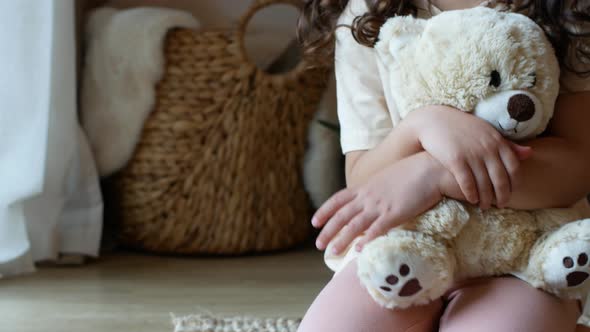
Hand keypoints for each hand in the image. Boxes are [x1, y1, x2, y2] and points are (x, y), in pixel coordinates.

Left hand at [312, 152, 445, 253]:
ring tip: (332, 252)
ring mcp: (380, 205)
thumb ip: (375, 189)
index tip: (314, 222)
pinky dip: (366, 240)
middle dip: (328, 231)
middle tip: (318, 245)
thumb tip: (370, 198)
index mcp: (365, 186)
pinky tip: (359, 250)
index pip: (338, 199)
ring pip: (355, 225)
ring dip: (342, 240)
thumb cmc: (412, 172)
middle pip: (342, 215)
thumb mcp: (386, 178)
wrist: (431, 167)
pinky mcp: (395, 213)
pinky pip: (377, 229)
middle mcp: (368, 196)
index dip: (324, 211)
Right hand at [404, 106, 532, 208]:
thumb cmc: (463, 127)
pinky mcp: (455, 160)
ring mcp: (472, 155)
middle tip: (501, 205)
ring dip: (486, 198)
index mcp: (497, 141)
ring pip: (484, 184)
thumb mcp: (487, 132)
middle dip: (502, 195)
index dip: (515, 183)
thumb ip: (507, 144)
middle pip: (500, 179)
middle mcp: (487, 149)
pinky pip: (467, 183)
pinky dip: (471, 194)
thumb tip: (530, 153)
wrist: (435, 121)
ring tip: (485, 206)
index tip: (512, 192)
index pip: (514, 167)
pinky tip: (471, 199)